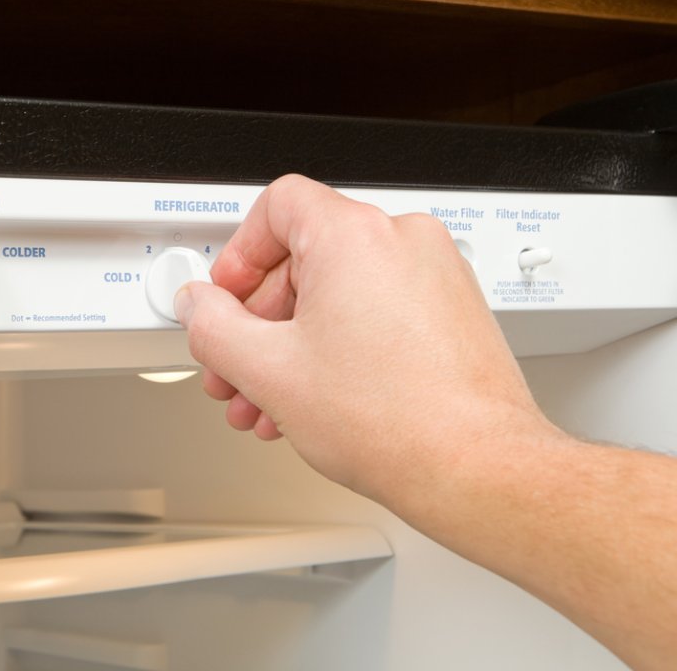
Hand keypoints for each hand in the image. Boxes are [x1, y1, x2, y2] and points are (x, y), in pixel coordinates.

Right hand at [175, 174, 555, 504]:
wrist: (476, 469)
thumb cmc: (397, 421)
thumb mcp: (268, 370)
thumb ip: (213, 326)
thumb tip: (200, 308)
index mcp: (355, 236)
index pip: (277, 207)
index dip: (238, 253)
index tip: (226, 294)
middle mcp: (403, 242)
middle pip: (305, 257)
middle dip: (259, 320)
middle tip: (236, 363)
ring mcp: (435, 275)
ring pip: (340, 292)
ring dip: (294, 343)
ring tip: (270, 397)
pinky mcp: (454, 311)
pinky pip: (377, 310)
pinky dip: (339, 345)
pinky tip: (315, 398)